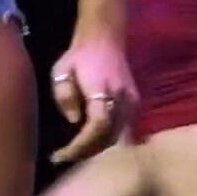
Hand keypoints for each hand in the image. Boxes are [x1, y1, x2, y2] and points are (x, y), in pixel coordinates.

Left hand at [49, 31, 138, 163]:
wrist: (104, 39)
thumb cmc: (79, 56)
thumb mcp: (61, 71)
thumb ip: (64, 96)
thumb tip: (74, 121)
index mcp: (102, 89)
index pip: (98, 126)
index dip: (81, 144)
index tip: (62, 154)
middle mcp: (122, 98)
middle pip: (108, 137)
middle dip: (86, 151)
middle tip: (64, 156)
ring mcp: (132, 102)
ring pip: (117, 137)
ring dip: (96, 148)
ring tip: (75, 151)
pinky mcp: (135, 104)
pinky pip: (123, 130)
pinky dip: (107, 140)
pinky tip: (92, 143)